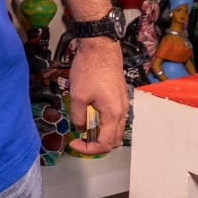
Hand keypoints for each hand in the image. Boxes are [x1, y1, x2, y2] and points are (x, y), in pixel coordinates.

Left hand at [67, 38, 126, 154]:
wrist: (101, 48)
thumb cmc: (90, 68)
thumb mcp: (77, 95)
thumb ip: (78, 116)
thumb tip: (80, 128)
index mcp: (113, 114)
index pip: (105, 143)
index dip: (88, 148)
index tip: (74, 143)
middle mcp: (122, 111)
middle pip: (113, 140)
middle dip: (95, 144)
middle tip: (79, 140)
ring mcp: (122, 104)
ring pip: (114, 130)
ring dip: (100, 134)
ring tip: (82, 128)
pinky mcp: (119, 98)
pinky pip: (114, 118)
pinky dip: (103, 124)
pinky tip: (89, 116)